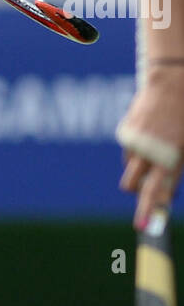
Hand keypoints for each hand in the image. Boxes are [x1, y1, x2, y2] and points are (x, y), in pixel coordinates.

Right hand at [117, 68, 183, 228]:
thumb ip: (178, 167)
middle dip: (140, 199)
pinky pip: (128, 153)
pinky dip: (137, 153)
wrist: (173, 80)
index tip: (145, 226)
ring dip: (139, 176)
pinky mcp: (126, 131)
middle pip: (134, 186)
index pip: (160, 190)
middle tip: (144, 214)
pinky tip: (150, 139)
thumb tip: (168, 191)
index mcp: (173, 156)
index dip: (152, 210)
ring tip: (155, 162)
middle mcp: (151, 151)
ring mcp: (136, 141)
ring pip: (130, 172)